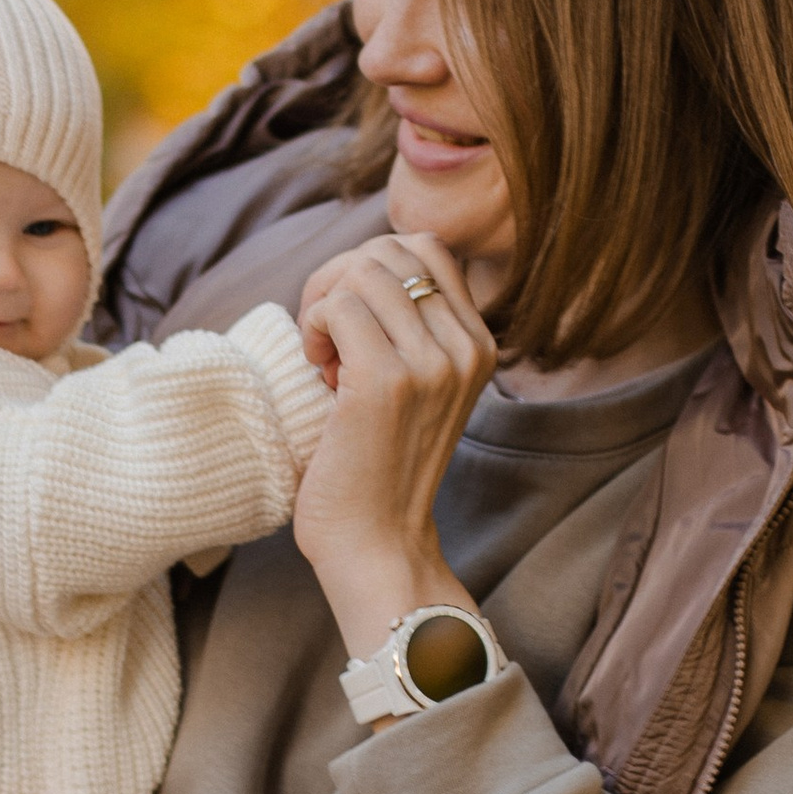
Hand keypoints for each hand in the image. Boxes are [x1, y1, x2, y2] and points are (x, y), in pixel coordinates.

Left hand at [292, 234, 494, 668]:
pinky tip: (317, 370)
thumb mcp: (414, 386)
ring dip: (324, 304)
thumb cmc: (377, 467)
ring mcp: (431, 363)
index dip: (371, 267)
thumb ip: (409, 327)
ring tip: (324, 359)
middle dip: (340, 278)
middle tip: (325, 337)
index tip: (349, 324)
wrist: (376, 544)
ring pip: (361, 271)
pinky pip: (338, 304)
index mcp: (479, 345)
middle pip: (391, 249)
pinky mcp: (386, 380)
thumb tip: (364, 262)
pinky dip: (313, 326)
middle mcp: (466, 347)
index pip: (426, 249)